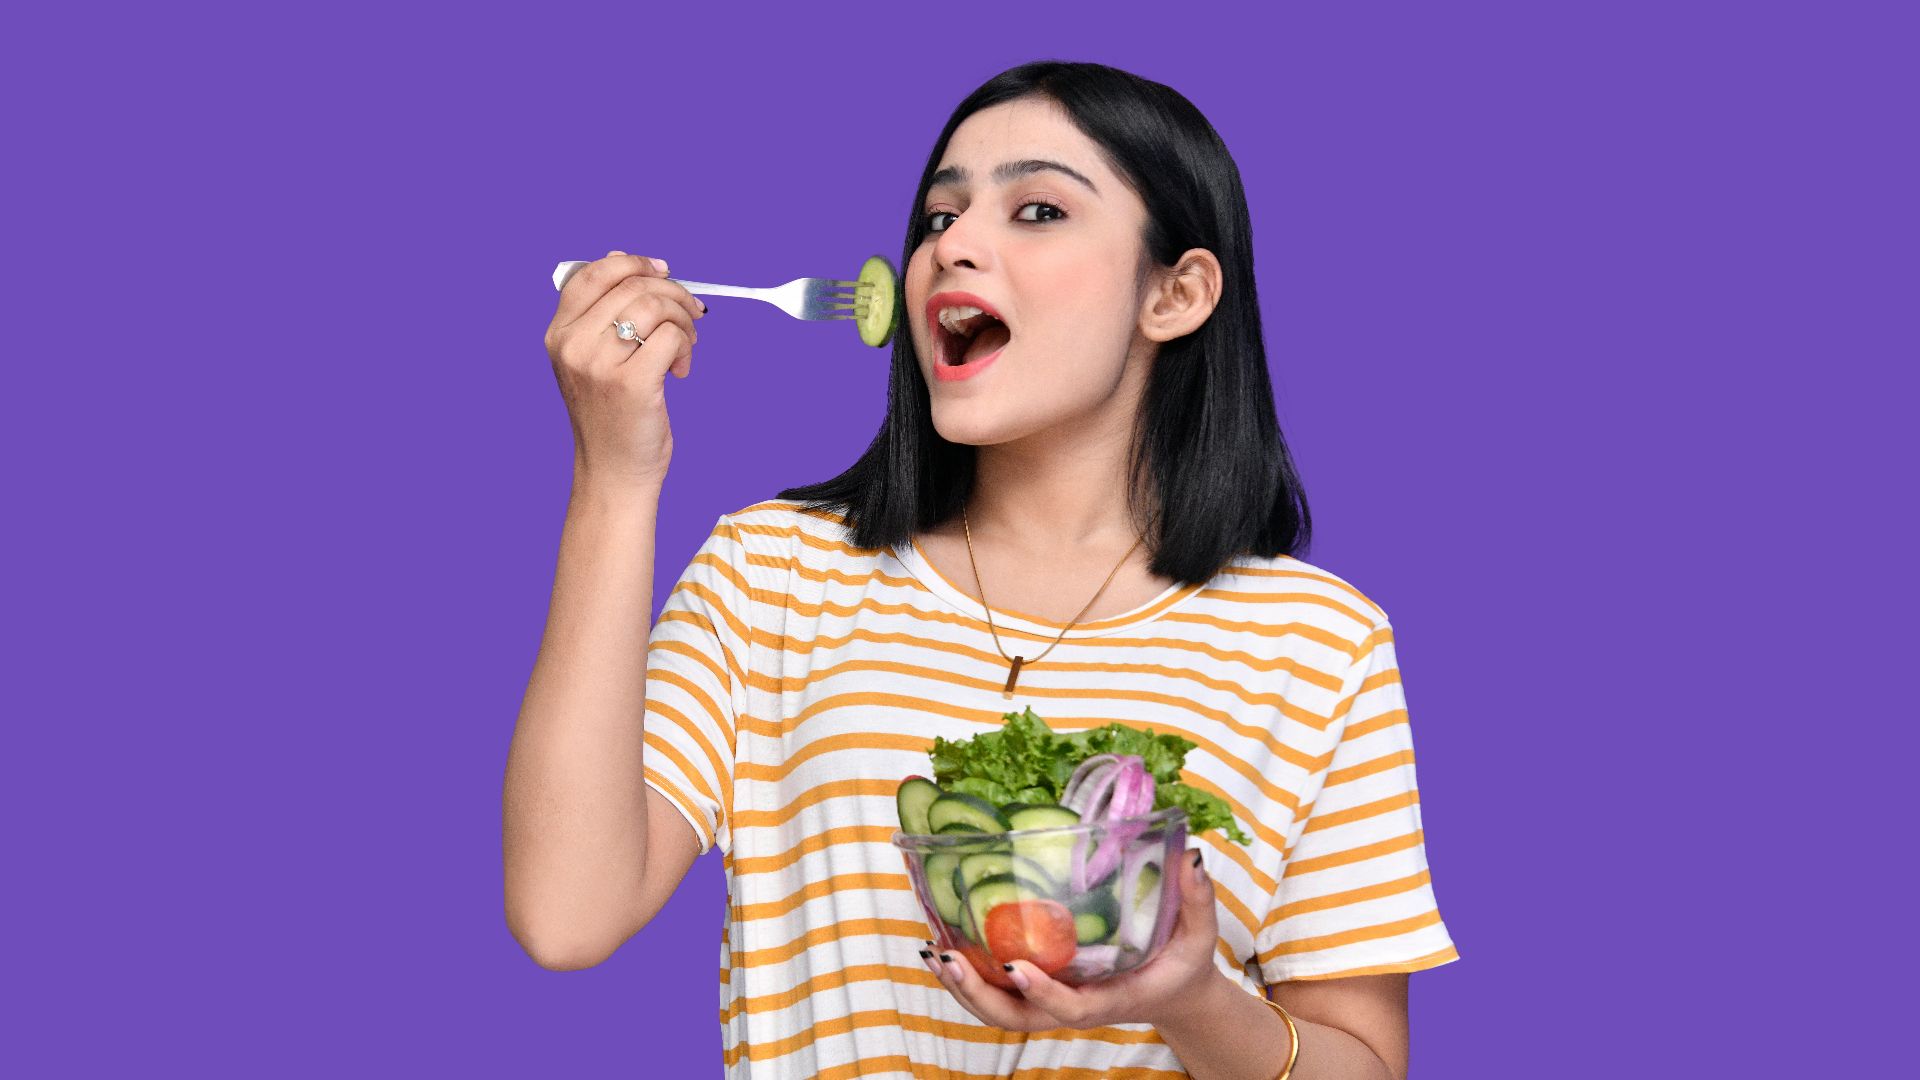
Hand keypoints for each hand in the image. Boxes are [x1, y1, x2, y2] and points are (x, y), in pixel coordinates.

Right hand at [543, 250, 706, 490]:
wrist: (613, 472)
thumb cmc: (611, 415)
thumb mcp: (592, 359)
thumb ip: (601, 313)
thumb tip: (623, 257)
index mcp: (559, 334)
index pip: (594, 273)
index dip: (633, 263)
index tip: (663, 271)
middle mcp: (573, 346)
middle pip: (633, 287)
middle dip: (673, 294)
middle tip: (691, 316)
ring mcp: (599, 365)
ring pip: (655, 307)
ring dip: (682, 321)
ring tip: (685, 346)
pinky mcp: (631, 384)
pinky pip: (671, 337)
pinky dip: (686, 346)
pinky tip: (681, 368)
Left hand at [922, 847, 1224, 1031]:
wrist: (1174, 991)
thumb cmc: (1182, 962)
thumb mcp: (1199, 934)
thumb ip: (1196, 898)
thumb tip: (1191, 856)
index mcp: (1110, 997)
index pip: (1071, 1005)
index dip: (1042, 992)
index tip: (1015, 967)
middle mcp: (1074, 1004)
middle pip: (1016, 1017)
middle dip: (977, 994)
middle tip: (947, 958)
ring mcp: (1053, 999)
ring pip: (999, 1009)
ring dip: (962, 986)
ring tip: (933, 952)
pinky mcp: (1041, 987)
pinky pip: (998, 990)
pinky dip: (968, 973)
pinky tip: (944, 943)